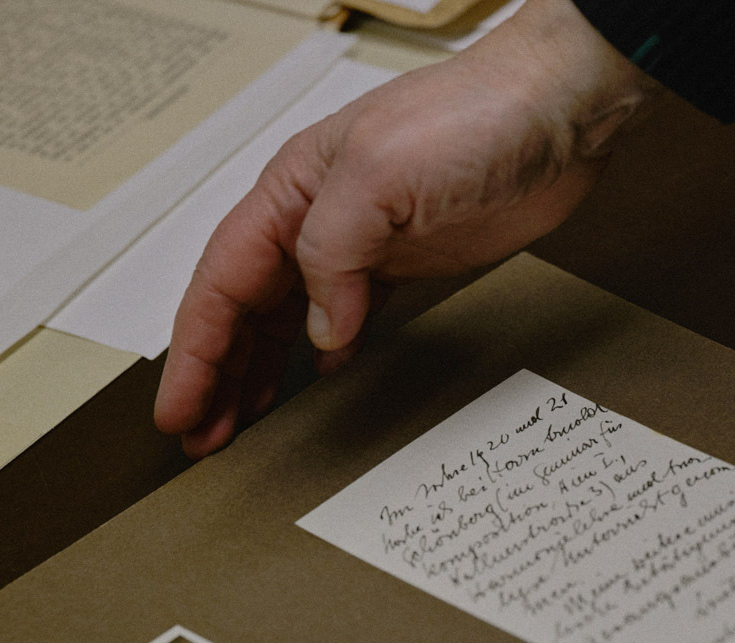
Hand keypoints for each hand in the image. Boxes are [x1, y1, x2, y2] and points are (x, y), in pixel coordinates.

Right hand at [154, 0, 649, 458]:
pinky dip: (322, 358)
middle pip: (243, 311)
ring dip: (259, 373)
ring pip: (287, 321)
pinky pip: (345, 321)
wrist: (556, 113)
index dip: (195, 353)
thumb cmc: (471, 117)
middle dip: (214, 376)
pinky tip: (315, 385)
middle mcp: (315, 222)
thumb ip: (333, 253)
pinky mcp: (404, 267)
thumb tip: (319, 332)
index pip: (221, 284)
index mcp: (291, 195)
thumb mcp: (379, 174)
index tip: (178, 410)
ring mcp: (360, 247)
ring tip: (237, 426)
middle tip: (200, 436)